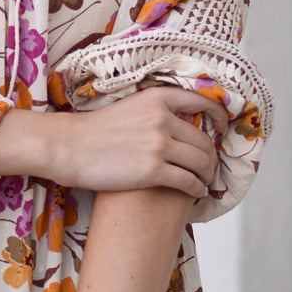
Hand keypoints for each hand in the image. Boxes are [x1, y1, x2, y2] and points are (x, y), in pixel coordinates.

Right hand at [0, 86, 226, 196]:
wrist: (68, 147)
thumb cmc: (94, 131)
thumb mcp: (129, 108)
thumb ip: (156, 112)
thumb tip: (182, 126)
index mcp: (158, 98)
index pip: (204, 101)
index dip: (220, 116)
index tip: (223, 128)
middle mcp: (162, 119)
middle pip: (204, 141)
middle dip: (211, 157)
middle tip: (209, 167)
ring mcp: (158, 145)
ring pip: (201, 162)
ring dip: (206, 175)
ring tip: (203, 182)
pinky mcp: (153, 171)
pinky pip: (188, 182)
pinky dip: (196, 189)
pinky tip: (194, 193)